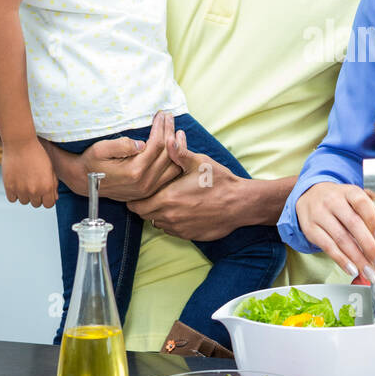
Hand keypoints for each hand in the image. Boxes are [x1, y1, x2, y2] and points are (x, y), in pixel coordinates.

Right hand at [1, 139, 58, 208]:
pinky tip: (17, 183)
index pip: (48, 204)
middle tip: (33, 183)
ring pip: (24, 201)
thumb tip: (54, 199)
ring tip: (25, 181)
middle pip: (36, 204)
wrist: (21, 143)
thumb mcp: (50, 169)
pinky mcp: (9, 186)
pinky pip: (12, 199)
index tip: (44, 192)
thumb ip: (53, 186)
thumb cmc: (37, 154)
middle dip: (36, 196)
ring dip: (25, 194)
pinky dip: (14, 193)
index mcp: (47, 187)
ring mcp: (21, 190)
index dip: (47, 198)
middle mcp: (34, 191)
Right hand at [53, 110, 182, 200]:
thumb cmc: (91, 161)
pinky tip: (173, 148)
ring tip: (174, 131)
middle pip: (167, 154)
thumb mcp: (100, 149)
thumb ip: (120, 145)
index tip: (161, 114)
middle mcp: (144, 183)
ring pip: (173, 166)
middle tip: (169, 117)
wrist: (83, 181)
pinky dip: (175, 161)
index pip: (157, 145)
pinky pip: (170, 176)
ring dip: (176, 147)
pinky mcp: (148, 192)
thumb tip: (141, 143)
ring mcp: (148, 190)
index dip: (161, 127)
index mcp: (134, 171)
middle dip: (170, 132)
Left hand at [127, 129, 244, 240]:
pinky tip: (181, 210)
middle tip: (153, 194)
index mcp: (168, 198)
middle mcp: (170, 216)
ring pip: (157, 223)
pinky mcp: (188, 236)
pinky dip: (171, 222)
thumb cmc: (220, 182)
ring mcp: (179, 228)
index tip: (141, 190)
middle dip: (144, 205)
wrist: (240, 204)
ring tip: (168, 202)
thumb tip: (168, 140)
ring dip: (157, 214)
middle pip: (144, 215)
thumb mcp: (200, 163)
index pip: (136, 205)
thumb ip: (179, 153)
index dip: (135, 198)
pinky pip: (171, 230)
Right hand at [295, 181, 374, 281]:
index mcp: (350, 192)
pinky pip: (328, 247)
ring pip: (341, 239)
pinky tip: (353, 269)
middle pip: (353, 225)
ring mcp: (320, 214)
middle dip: (369, 247)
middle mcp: (333, 201)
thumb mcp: (360, 205)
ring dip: (358, 259)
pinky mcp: (310, 229)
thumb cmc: (341, 202)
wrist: (309, 195)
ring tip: (371, 273)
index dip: (374, 222)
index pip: (363, 205)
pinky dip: (342, 260)